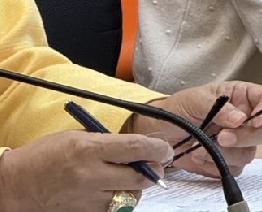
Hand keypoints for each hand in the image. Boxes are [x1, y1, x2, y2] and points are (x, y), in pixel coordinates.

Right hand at [0, 130, 168, 209]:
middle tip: (157, 164)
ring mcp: (87, 198)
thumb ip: (108, 141)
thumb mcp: (77, 137)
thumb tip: (138, 146)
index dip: (158, 149)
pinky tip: (111, 190)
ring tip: (129, 177)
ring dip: (136, 186)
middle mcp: (90, 174)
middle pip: (140, 177)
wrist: (14, 185)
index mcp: (89, 148)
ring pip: (130, 195)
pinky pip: (114, 208)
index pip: (136, 148)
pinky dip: (119, 199)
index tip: (166, 149)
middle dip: (155, 170)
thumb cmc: (44, 156)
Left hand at [130, 81, 261, 178]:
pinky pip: (233, 169)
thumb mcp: (196, 100)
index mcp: (242, 97)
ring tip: (201, 147)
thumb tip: (240, 119)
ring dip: (227, 153)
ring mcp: (237, 142)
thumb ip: (220, 107)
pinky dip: (216, 165)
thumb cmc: (177, 109)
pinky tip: (199, 156)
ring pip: (250, 153)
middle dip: (247, 137)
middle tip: (223, 137)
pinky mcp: (225, 162)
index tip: (256, 120)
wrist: (156, 134)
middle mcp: (244, 120)